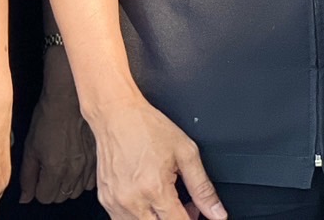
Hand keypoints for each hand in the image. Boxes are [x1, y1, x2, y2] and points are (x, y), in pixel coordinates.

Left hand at [20, 51, 96, 203]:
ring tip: (59, 168)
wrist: (68, 100)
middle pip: (60, 197)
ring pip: (75, 192)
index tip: (35, 179)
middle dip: (50, 188)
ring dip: (65, 185)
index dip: (36, 189)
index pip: (45, 197)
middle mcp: (74, 171)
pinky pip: (89, 183)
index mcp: (55, 169)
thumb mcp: (30, 147)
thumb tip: (25, 198)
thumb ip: (27, 176)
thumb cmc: (48, 118)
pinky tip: (73, 166)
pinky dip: (80, 179)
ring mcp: (89, 167)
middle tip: (45, 171)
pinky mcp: (98, 160)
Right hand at [87, 95, 225, 219]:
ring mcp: (115, 200)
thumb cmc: (145, 127)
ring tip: (165, 202)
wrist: (114, 113)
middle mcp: (132, 199)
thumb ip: (203, 187)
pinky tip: (148, 201)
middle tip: (184, 206)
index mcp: (154, 188)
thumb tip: (218, 213)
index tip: (197, 213)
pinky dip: (140, 216)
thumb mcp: (185, 152)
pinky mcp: (105, 198)